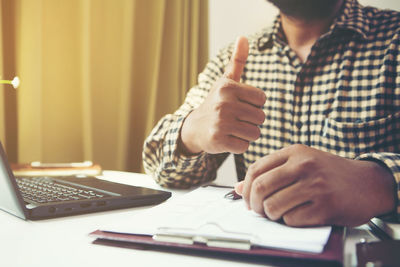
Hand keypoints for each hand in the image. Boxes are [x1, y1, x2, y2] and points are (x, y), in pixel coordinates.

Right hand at [179, 36, 265, 154]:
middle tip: (236, 119)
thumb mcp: (225, 81)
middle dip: (251, 121)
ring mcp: (220, 123)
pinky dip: (239, 145)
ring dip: (247, 134)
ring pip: (255, 133)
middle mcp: (223, 104)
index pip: (262, 99)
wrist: (194, 127)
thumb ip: (237, 61)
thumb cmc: (216, 102)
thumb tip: (243, 37)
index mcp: (227, 87)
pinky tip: (228, 138)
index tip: (241, 105)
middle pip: (260, 118)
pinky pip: (244, 146)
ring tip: (233, 129)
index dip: (255, 105)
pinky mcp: (218, 140)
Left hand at [235, 144, 395, 226]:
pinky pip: (291, 220)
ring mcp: (315, 186)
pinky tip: (299, 215)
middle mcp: (304, 166)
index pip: (255, 169)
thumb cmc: (328, 173)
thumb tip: (237, 188)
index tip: (247, 198)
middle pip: (260, 188)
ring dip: (271, 215)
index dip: (245, 187)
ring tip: (280, 212)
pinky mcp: (324, 207)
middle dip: (253, 204)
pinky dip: (290, 222)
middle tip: (258, 210)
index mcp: (295, 152)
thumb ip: (270, 172)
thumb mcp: (300, 164)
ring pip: (273, 206)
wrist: (366, 183)